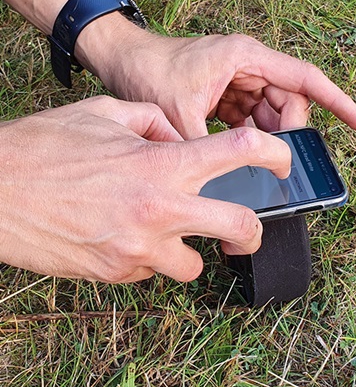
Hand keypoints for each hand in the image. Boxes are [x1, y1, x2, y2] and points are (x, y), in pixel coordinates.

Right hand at [0, 96, 291, 282]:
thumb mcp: (103, 114)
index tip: (282, 162)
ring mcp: (139, 247)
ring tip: (160, 232)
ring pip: (194, 264)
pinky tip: (118, 237)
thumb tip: (180, 135)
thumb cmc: (41, 148)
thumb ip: (154, 121)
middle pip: (242, 228)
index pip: (241, 152)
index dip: (275, 155)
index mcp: (163, 164)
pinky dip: (144, 259)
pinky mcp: (116, 272)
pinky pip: (149, 272)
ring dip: (186, 250)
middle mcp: (160, 209)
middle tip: (245, 230)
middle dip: (252, 232)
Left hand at [79, 17, 355, 136]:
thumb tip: (229, 185)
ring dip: (266, 137)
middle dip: (287, 134)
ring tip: (249, 157)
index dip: (340, 104)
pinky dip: (250, 136)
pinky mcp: (229, 91)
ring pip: (274, 114)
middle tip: (277, 162)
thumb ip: (210, 149)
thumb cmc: (146, 72)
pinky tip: (235, 150)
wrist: (117, 59)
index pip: (307, 80)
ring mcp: (241, 78)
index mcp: (247, 58)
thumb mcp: (178, 115)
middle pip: (292, 103)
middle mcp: (250, 65)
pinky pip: (255, 117)